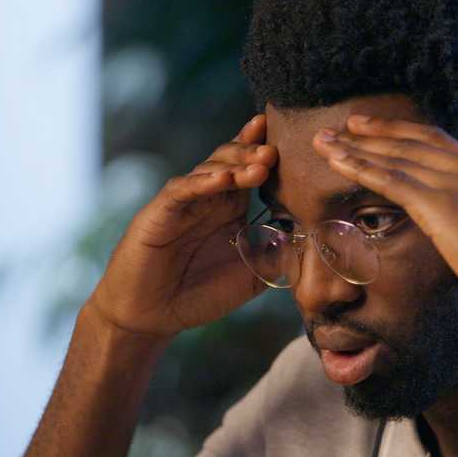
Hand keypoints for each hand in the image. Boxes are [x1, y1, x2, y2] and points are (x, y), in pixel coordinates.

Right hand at [88, 115, 277, 337]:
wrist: (150, 315)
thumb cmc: (197, 295)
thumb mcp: (248, 279)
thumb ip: (275, 260)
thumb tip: (307, 242)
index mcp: (230, 209)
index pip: (251, 171)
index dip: (267, 153)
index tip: (294, 141)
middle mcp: (208, 199)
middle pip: (233, 161)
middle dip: (254, 153)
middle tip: (275, 152)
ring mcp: (184, 202)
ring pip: (210, 169)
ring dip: (235, 164)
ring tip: (259, 164)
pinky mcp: (161, 212)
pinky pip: (182, 190)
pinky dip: (202, 183)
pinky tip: (222, 179)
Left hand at [312, 115, 457, 326]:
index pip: (436, 141)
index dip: (400, 132)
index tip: (371, 127)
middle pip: (411, 141)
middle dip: (370, 133)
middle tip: (338, 127)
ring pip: (395, 157)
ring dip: (354, 147)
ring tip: (323, 141)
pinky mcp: (442, 205)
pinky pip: (392, 180)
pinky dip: (360, 168)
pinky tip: (337, 163)